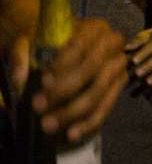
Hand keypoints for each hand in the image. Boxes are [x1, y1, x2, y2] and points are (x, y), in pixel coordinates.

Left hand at [13, 18, 128, 142]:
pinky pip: (107, 106)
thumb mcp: (33, 42)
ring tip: (48, 125)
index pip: (78, 47)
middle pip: (90, 70)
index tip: (42, 81)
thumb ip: (22, 56)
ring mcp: (119, 66)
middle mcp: (114, 45)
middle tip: (38, 107)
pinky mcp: (120, 85)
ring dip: (72, 111)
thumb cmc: (51, 41)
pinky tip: (72, 134)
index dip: (61, 65)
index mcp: (95, 28)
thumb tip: (19, 79)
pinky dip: (89, 122)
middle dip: (63, 91)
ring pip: (99, 92)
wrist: (70, 45)